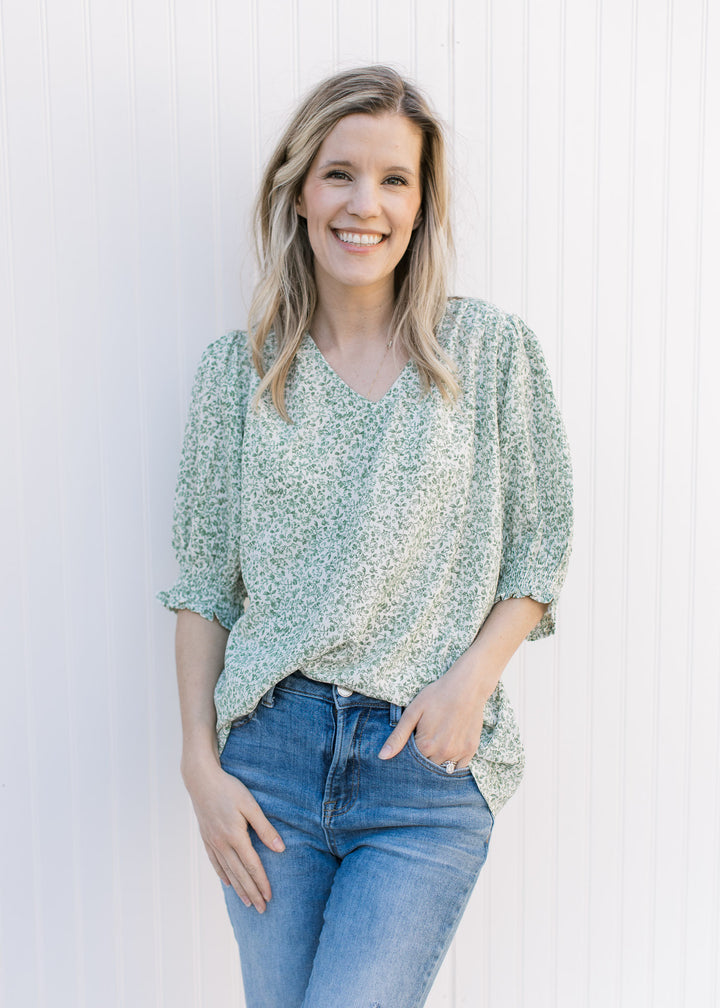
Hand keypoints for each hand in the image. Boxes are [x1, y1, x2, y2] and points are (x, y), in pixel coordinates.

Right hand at [183, 760, 284, 912]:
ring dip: (239, 889)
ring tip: (248, 903)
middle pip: (240, 874)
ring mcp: (212, 842)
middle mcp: (222, 844)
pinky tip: (228, 884)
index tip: (269, 897)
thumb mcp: (251, 805)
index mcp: (235, 836)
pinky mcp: (206, 838)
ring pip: (228, 872)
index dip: (262, 883)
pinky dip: (223, 875)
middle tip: (262, 910)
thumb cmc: (229, 789)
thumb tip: (280, 849)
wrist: (201, 780)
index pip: (252, 866)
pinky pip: (215, 863)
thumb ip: (265, 828)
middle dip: (252, 893)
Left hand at [378, 658, 490, 768]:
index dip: (409, 755)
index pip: (412, 764)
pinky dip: (453, 762)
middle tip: (426, 740)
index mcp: (425, 746)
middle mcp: (443, 754)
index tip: (413, 742)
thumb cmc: (436, 696)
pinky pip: (460, 767)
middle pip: (428, 768)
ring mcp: (459, 753)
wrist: (466, 686)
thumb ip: (398, 736)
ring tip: (437, 742)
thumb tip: (382, 756)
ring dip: (438, 762)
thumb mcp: (413, 712)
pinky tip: (449, 747)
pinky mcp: (471, 749)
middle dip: (424, 759)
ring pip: (444, 769)